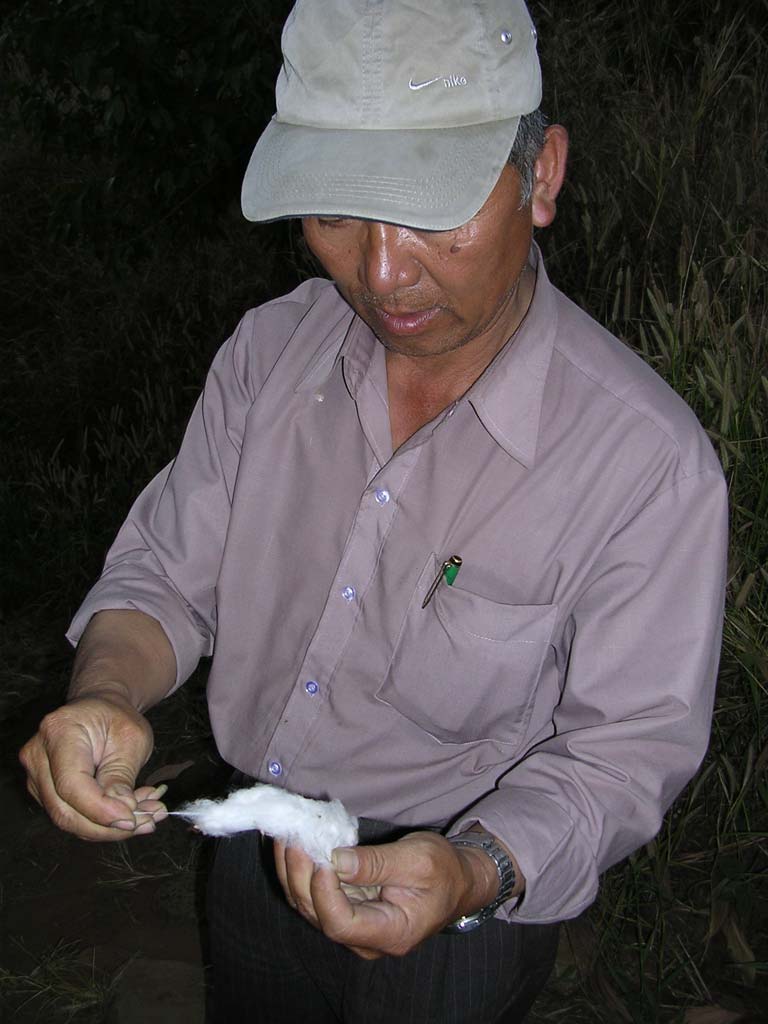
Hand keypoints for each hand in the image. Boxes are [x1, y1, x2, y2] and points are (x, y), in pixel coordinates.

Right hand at [18, 695, 167, 840]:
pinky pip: (71, 815)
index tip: (132, 819)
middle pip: (65, 810)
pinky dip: (101, 820)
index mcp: (59, 731)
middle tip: (147, 822)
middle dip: (108, 826)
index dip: (101, 810)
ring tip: (145, 814)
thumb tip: (122, 812)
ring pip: (68, 819)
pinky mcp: (44, 792)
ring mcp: (36, 776)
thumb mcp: (132, 739)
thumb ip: (122, 776)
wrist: (99, 709)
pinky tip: (128, 810)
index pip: (71, 785)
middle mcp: (38, 755)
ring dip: (108, 826)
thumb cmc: (116, 718)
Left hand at [273, 831, 499, 958]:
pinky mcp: (346, 908)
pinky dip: (301, 869)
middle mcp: (365, 938)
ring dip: (292, 870)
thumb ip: (376, 863)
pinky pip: (314, 894)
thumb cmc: (444, 870)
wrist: (458, 881)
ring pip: (309, 904)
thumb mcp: (417, 859)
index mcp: (390, 932)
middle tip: (292, 834)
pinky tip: (292, 843)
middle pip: (318, 914)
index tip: (320, 855)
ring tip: (285, 833)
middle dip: (299, 873)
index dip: (323, 892)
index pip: (340, 924)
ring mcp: (353, 925)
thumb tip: (335, 859)